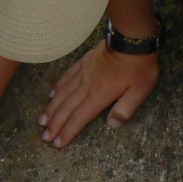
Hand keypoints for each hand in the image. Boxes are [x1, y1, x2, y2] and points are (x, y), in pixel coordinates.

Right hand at [39, 40, 158, 148]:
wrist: (131, 38)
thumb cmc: (139, 66)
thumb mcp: (140, 91)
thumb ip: (125, 109)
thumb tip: (112, 125)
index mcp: (99, 96)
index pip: (79, 118)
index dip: (67, 132)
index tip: (57, 143)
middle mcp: (87, 86)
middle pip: (66, 108)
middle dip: (55, 124)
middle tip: (44, 137)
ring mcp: (83, 73)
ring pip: (63, 94)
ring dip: (51, 109)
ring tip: (42, 120)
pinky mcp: (83, 63)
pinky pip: (66, 77)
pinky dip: (57, 88)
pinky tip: (51, 94)